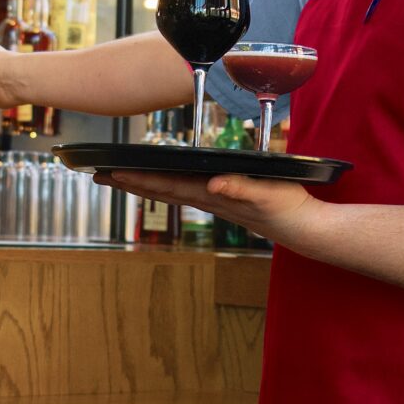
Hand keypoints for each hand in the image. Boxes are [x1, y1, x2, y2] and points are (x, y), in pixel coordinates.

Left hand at [93, 170, 322, 249]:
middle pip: (160, 190)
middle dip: (129, 182)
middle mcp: (208, 199)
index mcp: (214, 195)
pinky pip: (184, 191)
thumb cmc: (288, 209)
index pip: (168, 185)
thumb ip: (241, 188)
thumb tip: (213, 185)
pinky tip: (156, 183)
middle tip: (98, 176)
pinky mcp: (222, 201)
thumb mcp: (268, 193)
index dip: (139, 178)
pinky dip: (165, 185)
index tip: (113, 173)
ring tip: (118, 178)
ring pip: (169, 191)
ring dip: (142, 184)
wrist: (305, 230)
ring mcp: (213, 201)